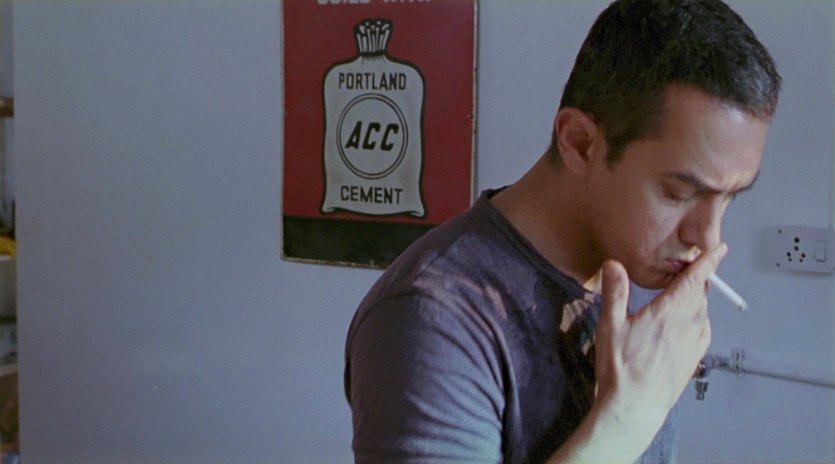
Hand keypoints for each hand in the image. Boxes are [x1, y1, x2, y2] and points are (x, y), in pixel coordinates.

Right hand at [593, 244, 727, 450]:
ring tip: (675, 298)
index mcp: (670, 310)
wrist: (636, 405)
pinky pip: (702, 326)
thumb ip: (615, 292)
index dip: (709, 260)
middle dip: (695, 278)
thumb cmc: (621, 366)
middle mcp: (690, 323)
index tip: (719, 248)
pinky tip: (678, 323)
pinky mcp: (697, 355)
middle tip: (681, 270)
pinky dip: (695, 316)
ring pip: (701, 309)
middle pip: (700, 291)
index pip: (695, 278)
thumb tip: (614, 263)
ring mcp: (697, 340)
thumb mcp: (610, 326)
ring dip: (693, 299)